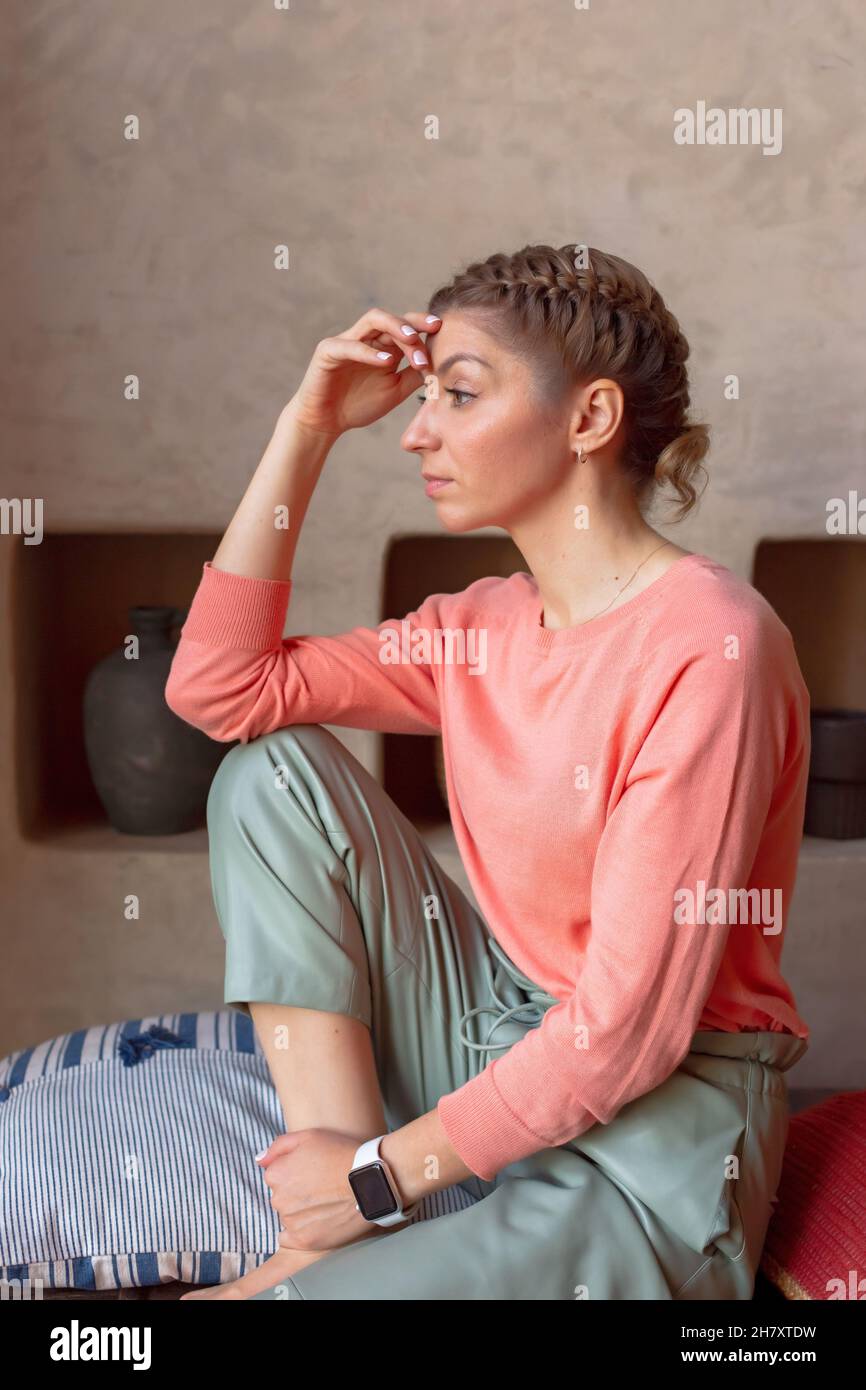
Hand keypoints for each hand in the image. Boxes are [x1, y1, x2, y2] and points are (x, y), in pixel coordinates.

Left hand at [256, 1129, 375, 1252]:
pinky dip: (301, 1231)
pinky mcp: (304, 1241)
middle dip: (296, 1192)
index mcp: (276, 1174)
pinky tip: (318, 1221)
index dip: (295, 1171)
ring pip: (287, 1216)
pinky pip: (289, 1238)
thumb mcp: (309, 1136)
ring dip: (300, 1211)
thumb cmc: (342, 1154)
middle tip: (321, 1186)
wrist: (370, 1181)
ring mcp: (291, 1222)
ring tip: (326, 1201)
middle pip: (281, 1196)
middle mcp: (279, 1199)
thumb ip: (279, 1147)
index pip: (275, 1175)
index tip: (313, 1171)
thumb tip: (259, 1160)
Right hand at [285, 308, 441, 439]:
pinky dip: (370, 352)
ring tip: (412, 340)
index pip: (405, 326)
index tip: (442, 329)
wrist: (326, 422)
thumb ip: (414, 375)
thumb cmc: (358, 405)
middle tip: (432, 332)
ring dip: (395, 327)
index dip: (423, 325)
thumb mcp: (395, 390)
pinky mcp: (328, 351)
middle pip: (392, 318)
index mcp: (381, 345)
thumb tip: (440, 364)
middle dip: (413, 324)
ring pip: (373, 321)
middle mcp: (365, 338)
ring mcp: (346, 341)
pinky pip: (350, 345)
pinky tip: (386, 361)